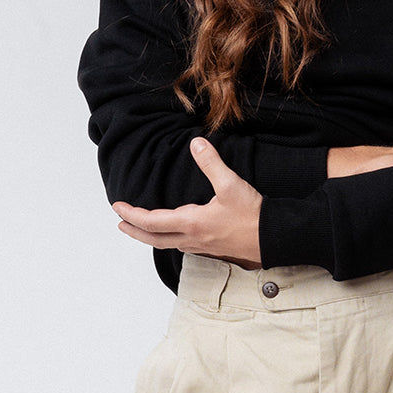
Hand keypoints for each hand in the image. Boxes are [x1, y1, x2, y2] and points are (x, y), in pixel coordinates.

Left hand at [112, 137, 262, 268]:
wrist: (275, 239)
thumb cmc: (254, 216)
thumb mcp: (231, 185)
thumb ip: (211, 163)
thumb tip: (196, 143)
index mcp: (191, 222)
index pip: (151, 221)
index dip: (131, 214)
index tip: (117, 206)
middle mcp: (191, 237)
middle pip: (153, 238)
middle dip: (134, 230)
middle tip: (120, 224)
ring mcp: (201, 246)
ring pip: (166, 243)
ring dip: (149, 236)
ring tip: (141, 228)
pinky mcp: (211, 248)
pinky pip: (181, 246)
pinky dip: (167, 239)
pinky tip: (172, 234)